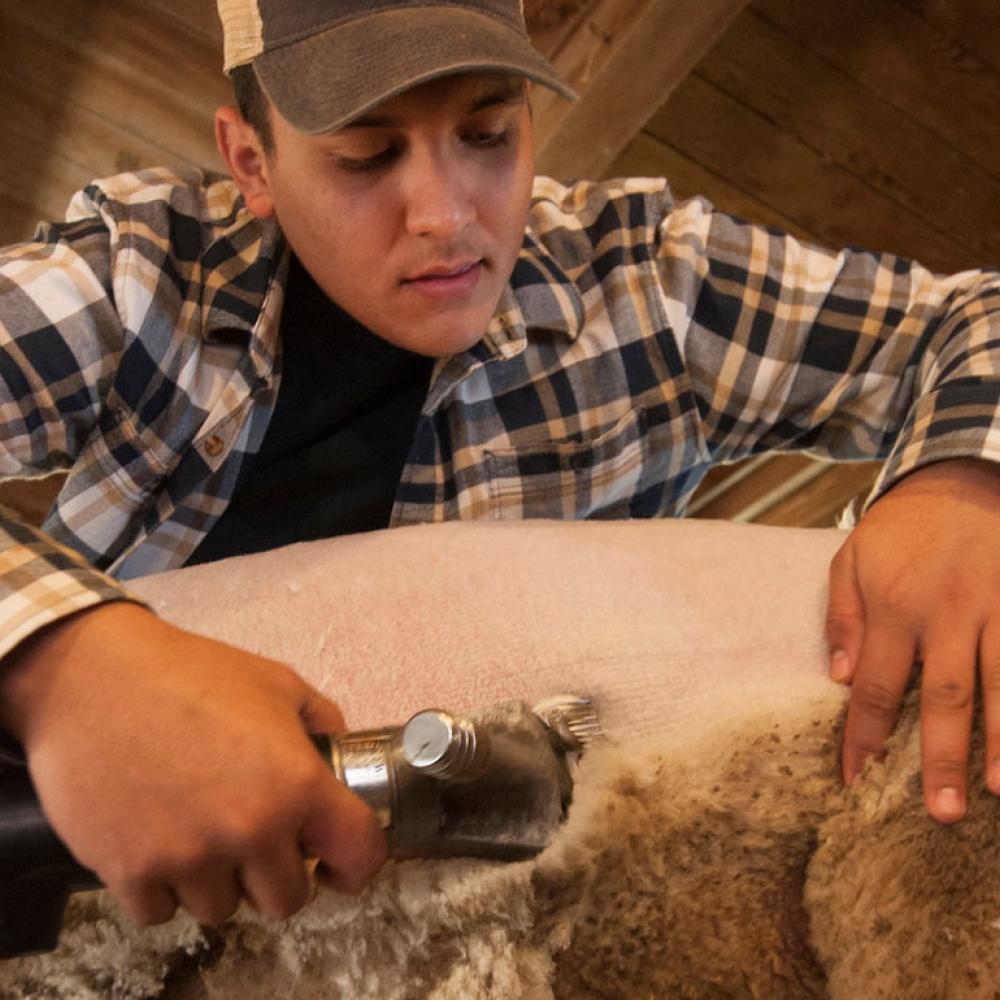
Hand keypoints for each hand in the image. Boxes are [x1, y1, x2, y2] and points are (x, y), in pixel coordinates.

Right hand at [0, 602, 386, 924]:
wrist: (94, 676)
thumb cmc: (187, 672)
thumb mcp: (277, 682)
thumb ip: (322, 723)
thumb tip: (338, 754)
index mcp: (297, 783)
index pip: (360, 856)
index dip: (355, 864)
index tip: (337, 863)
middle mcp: (250, 829)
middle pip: (287, 900)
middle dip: (278, 873)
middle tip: (259, 841)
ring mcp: (189, 857)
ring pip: (223, 909)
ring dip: (217, 880)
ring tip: (200, 830)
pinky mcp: (131, 872)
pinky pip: (161, 912)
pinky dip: (162, 886)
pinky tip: (159, 839)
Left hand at [826, 458, 999, 821]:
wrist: (964, 479)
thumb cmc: (901, 527)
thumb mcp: (851, 559)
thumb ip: (843, 618)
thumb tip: (841, 678)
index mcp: (897, 607)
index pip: (878, 686)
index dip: (865, 736)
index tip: (856, 778)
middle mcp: (949, 616)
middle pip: (947, 698)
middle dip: (943, 757)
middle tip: (941, 812)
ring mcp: (998, 611)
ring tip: (998, 792)